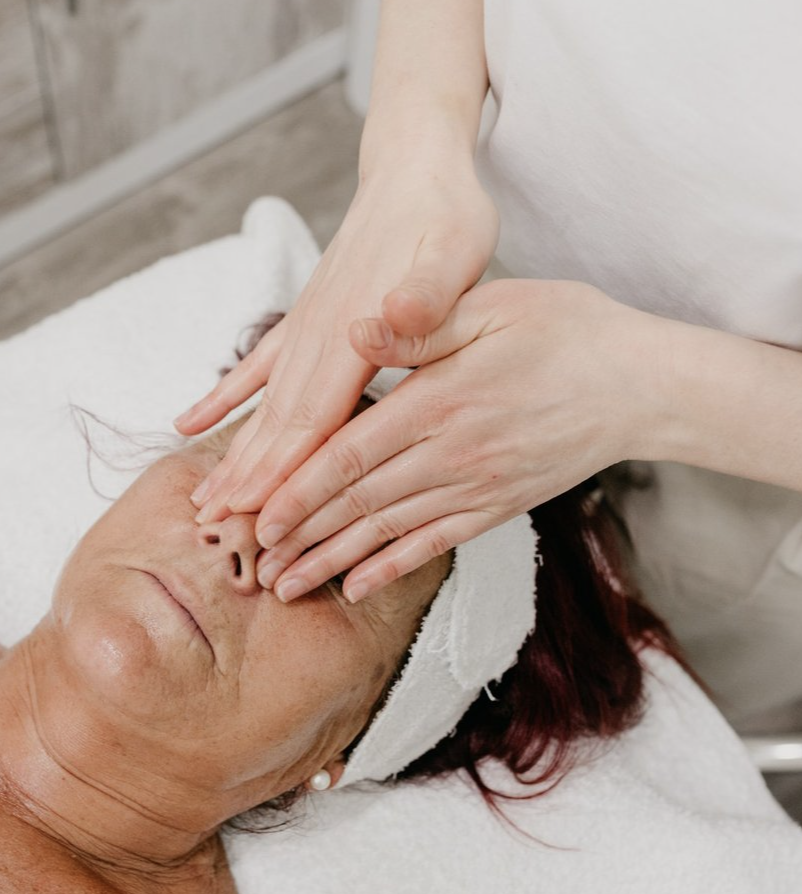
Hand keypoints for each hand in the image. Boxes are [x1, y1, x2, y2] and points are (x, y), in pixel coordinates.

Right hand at [174, 156, 498, 522]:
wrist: (414, 166)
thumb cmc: (446, 213)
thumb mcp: (456, 249)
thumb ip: (427, 290)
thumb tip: (395, 314)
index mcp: (358, 333)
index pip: (315, 418)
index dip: (286, 472)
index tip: (260, 518)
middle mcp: (321, 334)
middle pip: (279, 423)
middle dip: (250, 481)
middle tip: (218, 533)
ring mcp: (307, 326)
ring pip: (264, 405)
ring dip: (234, 453)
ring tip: (204, 501)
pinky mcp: (306, 317)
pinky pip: (255, 368)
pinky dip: (223, 398)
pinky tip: (190, 422)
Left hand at [251, 278, 667, 601]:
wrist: (642, 386)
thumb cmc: (566, 330)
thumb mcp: (493, 306)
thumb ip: (420, 324)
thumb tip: (354, 328)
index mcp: (441, 401)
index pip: (350, 455)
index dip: (297, 489)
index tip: (254, 515)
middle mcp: (453, 454)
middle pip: (359, 503)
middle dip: (299, 536)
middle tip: (251, 563)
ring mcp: (478, 486)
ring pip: (389, 532)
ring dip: (332, 561)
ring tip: (285, 585)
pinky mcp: (499, 505)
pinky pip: (436, 544)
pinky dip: (393, 568)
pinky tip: (357, 587)